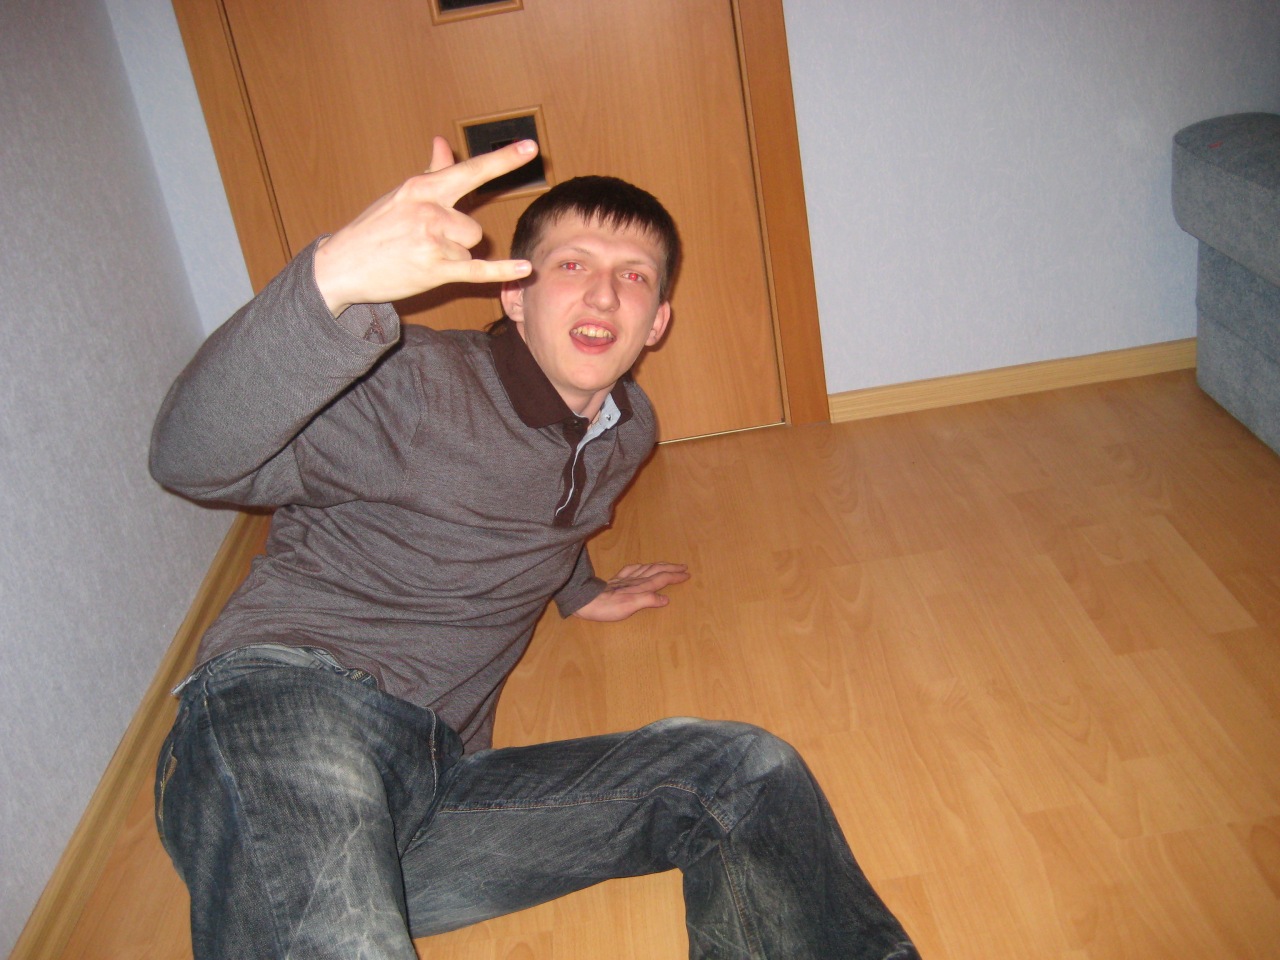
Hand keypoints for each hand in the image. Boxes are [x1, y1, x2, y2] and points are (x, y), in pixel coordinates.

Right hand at [313, 136, 538, 314]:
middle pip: (473, 229)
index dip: (503, 160)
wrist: (341, 266)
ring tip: (420, 258)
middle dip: (456, 241)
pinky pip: (477, 270)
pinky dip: (502, 272)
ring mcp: (432, 240)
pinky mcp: (434, 270)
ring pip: (468, 251)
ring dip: (452, 259)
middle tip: (422, 246)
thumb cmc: (374, 230)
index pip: (470, 171)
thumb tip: (442, 142)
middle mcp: (429, 211)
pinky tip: (525, 270)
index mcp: (422, 188)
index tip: (530, 148)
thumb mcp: (400, 196)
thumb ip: (431, 171)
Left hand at [573, 562, 690, 621]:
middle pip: (656, 571)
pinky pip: (631, 569)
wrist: (586, 601)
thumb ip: (648, 601)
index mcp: (640, 587)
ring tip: (668, 564)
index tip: (687, 574)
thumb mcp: (629, 607)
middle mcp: (635, 580)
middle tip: (683, 567)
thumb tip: (666, 599)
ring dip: (660, 565)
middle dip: (671, 568)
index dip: (675, 577)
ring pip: (647, 568)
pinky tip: (642, 566)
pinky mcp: (616, 579)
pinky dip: (641, 566)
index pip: (662, 579)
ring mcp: (625, 578)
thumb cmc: (608, 608)